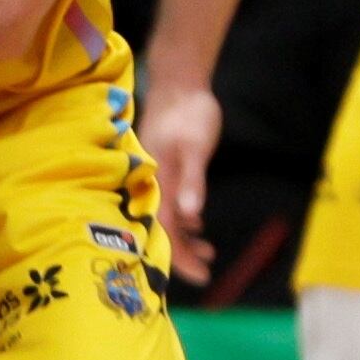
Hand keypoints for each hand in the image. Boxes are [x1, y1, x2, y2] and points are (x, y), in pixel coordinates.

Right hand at [142, 79, 222, 284]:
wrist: (179, 83)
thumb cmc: (188, 114)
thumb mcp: (195, 148)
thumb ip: (192, 182)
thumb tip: (190, 217)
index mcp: (155, 182)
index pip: (164, 229)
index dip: (179, 256)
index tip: (199, 275)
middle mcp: (150, 184)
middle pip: (162, 229)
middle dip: (182, 254)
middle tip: (206, 273)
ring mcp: (156, 178)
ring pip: (167, 218)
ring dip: (186, 238)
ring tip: (209, 253)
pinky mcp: (164, 171)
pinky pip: (171, 204)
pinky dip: (185, 219)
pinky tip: (198, 226)